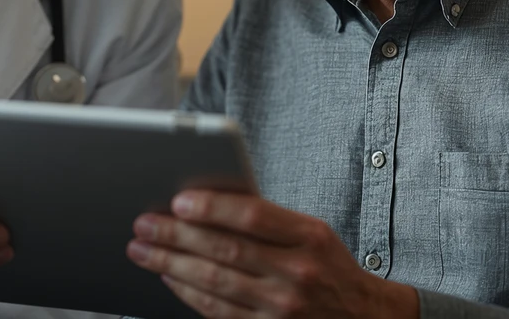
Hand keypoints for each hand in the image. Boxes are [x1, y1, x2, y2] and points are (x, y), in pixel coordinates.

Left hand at [126, 190, 417, 318]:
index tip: (178, 200)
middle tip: (144, 224)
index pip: (254, 216)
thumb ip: (267, 219)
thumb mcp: (311, 232)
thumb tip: (205, 201)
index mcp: (309, 237)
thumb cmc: (326, 265)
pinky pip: (218, 312)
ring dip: (171, 265)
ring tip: (143, 250)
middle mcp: (298, 273)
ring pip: (215, 283)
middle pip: (225, 250)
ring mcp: (283, 308)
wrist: (364, 318)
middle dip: (177, 236)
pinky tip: (168, 277)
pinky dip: (187, 293)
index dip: (213, 207)